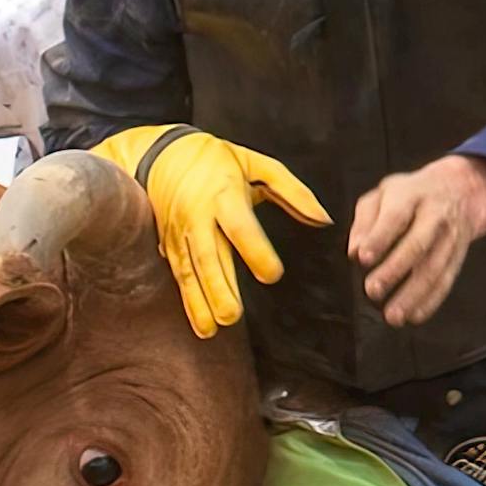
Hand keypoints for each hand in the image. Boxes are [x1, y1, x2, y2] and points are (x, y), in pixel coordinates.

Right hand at [118, 127, 329, 338]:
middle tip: (233, 316)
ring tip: (212, 329)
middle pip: (209, 256)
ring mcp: (180, 233)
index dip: (254, 250)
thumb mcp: (257, 164)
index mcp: (223, 194)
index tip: (272, 274)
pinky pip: (179, 276)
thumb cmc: (217, 160)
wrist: (162, 155)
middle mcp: (198, 216)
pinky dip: (189, 302)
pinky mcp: (169, 246)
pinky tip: (201, 325)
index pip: (239, 226)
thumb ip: (292, 192)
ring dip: (200, 302)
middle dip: (218, 287)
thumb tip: (324, 219)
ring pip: (189, 271)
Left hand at [342, 149, 485, 322]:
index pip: (395, 216)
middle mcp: (434, 216)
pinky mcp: (458, 256)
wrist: (459, 190)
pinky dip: (431, 301)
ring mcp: (450, 237)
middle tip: (372, 289)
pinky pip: (446, 281)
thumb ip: (364, 221)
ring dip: (413, 295)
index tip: (362, 258)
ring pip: (434, 268)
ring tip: (393, 315)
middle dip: (394, 269)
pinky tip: (415, 315)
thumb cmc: (411, 195)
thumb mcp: (381, 195)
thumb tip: (354, 250)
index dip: (379, 238)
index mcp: (411, 195)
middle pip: (418, 244)